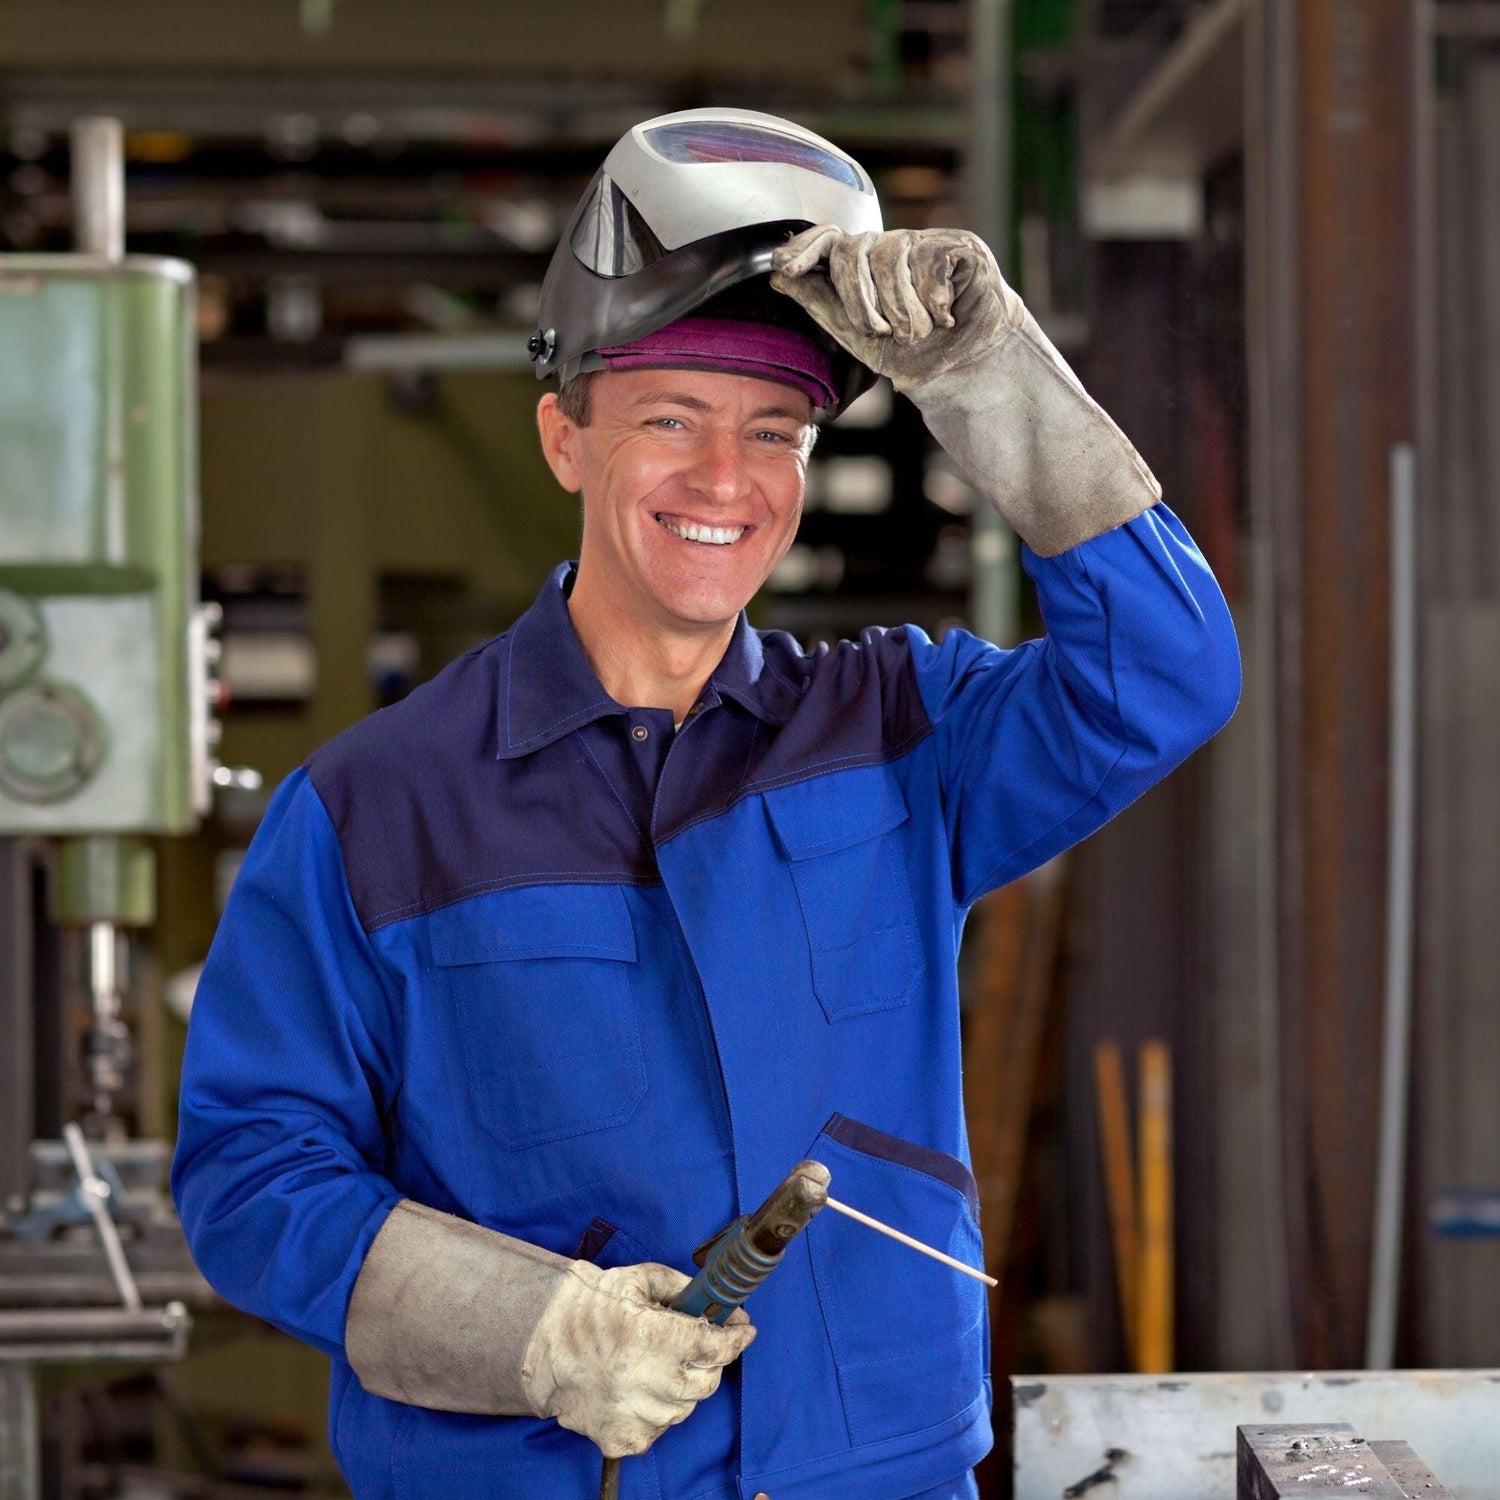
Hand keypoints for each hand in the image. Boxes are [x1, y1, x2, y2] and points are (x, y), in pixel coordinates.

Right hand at [522, 1260, 755, 1458]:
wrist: (543, 1341)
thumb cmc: (593, 1305)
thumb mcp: (639, 1279)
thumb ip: (681, 1287)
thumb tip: (718, 1300)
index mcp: (650, 1336)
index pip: (712, 1347)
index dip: (735, 1339)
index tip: (745, 1329)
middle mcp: (643, 1380)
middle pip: (705, 1382)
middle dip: (710, 1361)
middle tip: (699, 1345)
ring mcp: (632, 1414)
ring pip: (684, 1409)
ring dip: (682, 1388)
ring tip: (660, 1366)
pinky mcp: (620, 1438)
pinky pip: (658, 1430)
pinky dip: (659, 1412)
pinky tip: (643, 1390)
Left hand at [771, 225, 1024, 391]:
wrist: (964, 367)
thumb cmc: (911, 352)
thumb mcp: (857, 336)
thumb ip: (821, 303)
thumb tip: (776, 276)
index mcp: (862, 266)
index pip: (829, 239)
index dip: (805, 248)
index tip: (784, 267)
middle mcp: (889, 247)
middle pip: (855, 250)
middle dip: (861, 300)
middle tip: (881, 332)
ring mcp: (924, 242)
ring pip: (893, 258)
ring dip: (902, 308)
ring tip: (919, 332)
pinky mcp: (958, 245)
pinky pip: (931, 261)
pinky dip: (935, 300)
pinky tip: (946, 317)